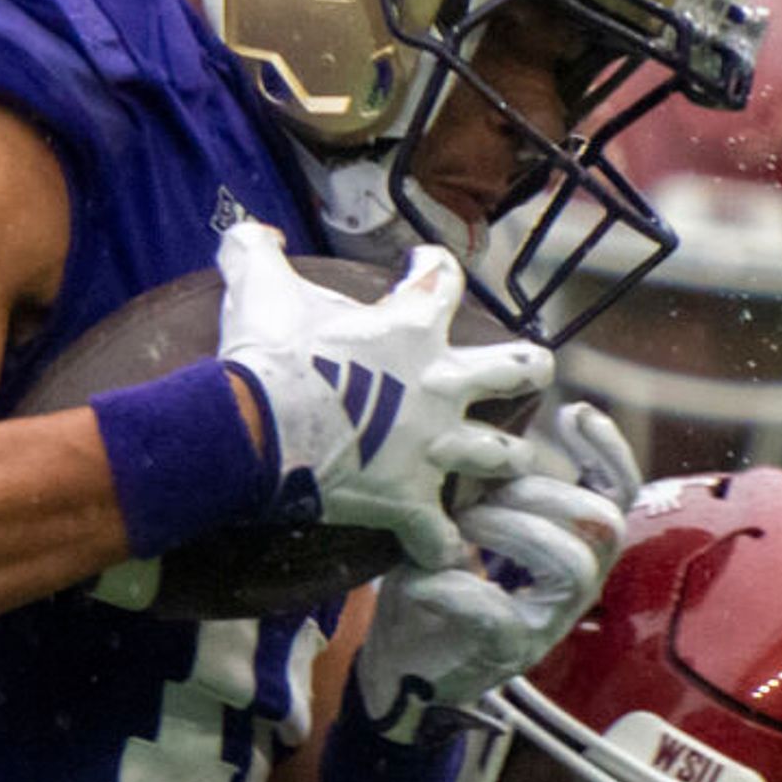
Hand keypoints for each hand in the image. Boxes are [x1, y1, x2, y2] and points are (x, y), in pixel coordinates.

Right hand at [215, 219, 551, 568]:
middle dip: (528, 369)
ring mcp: (431, 447)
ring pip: (502, 456)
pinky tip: (437, 549)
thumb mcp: (257, 284)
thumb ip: (257, 248)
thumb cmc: (265, 354)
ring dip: (502, 460)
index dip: (435, 268)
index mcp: (412, 328)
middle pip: (518, 369)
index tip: (422, 268)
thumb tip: (253, 231)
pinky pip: (439, 537)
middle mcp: (440, 385)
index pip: (443, 280)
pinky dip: (439, 546)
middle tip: (526, 370)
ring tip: (499, 463)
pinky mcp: (408, 501)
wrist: (254, 426)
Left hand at [346, 403, 638, 742]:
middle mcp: (574, 583)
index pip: (617, 493)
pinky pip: (502, 615)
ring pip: (575, 564)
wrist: (398, 663)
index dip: (609, 451)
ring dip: (513, 531)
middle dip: (542, 491)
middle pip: (604, 522)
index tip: (574, 411)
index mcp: (569, 544)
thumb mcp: (456, 519)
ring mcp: (550, 619)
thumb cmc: (434, 581)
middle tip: (478, 494)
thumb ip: (481, 483)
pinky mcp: (514, 652)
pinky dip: (457, 590)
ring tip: (460, 526)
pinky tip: (424, 580)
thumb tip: (482, 433)